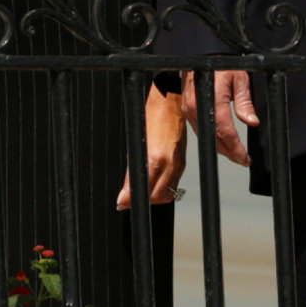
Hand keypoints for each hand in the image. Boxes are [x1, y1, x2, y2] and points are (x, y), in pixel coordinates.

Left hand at [122, 84, 190, 208]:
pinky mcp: (182, 163)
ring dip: (153, 197)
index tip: (123, 202)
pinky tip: (154, 182)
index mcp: (155, 159)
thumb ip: (132, 170)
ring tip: (142, 190)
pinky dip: (162, 189)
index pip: (143, 191)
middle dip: (142, 201)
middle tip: (130, 197)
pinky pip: (173, 185)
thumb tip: (124, 193)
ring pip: (166, 195)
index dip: (132, 200)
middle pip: (156, 198)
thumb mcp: (136, 143)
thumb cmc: (151, 117)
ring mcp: (178, 165)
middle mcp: (169, 165)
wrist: (170, 104)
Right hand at [185, 69, 261, 166]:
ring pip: (207, 137)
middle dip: (230, 153)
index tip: (245, 158)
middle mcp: (196, 108)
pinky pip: (201, 130)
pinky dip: (212, 138)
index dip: (236, 148)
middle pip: (214, 139)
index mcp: (211, 99)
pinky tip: (222, 141)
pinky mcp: (187, 110)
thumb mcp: (239, 78)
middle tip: (243, 160)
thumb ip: (245, 102)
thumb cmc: (220, 62)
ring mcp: (189, 110)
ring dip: (221, 148)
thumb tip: (253, 122)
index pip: (225, 132)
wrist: (199, 55)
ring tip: (236, 153)